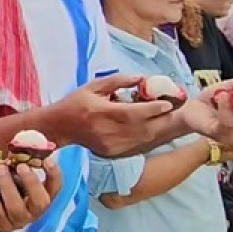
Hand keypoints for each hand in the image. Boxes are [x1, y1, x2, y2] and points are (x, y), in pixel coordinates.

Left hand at [0, 156, 62, 231]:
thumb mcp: (9, 168)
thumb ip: (16, 160)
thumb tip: (15, 149)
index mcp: (42, 195)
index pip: (56, 187)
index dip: (55, 175)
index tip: (47, 160)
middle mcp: (34, 211)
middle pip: (41, 202)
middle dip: (32, 183)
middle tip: (21, 166)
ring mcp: (19, 220)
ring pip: (16, 208)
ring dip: (8, 186)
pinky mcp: (2, 225)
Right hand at [48, 74, 178, 156]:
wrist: (60, 127)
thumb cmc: (76, 103)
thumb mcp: (93, 86)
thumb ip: (118, 81)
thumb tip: (141, 78)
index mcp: (102, 112)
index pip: (133, 113)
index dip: (154, 108)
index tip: (168, 102)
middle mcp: (109, 131)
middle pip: (144, 128)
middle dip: (162, 118)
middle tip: (172, 108)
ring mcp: (112, 145)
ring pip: (144, 139)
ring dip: (159, 128)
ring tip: (165, 117)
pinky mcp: (114, 153)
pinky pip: (138, 146)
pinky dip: (149, 137)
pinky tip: (152, 128)